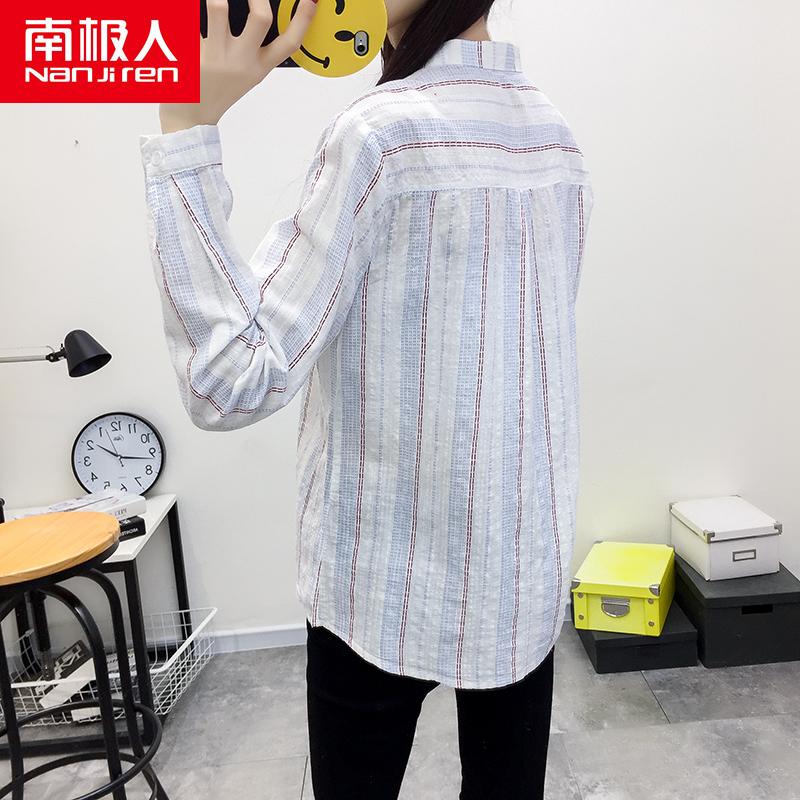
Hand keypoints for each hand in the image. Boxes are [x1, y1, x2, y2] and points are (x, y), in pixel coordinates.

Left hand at [159, 0, 319, 133]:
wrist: (190, 117)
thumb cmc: (219, 90)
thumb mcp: (247, 74)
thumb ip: (257, 49)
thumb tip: (261, 12)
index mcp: (258, 68)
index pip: (288, 45)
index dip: (302, 20)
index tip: (310, 1)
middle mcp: (240, 62)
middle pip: (261, 19)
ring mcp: (215, 57)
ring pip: (218, 8)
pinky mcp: (190, 51)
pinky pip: (188, 17)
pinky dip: (182, 9)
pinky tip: (177, 13)